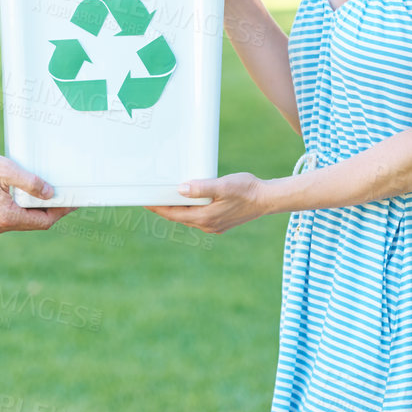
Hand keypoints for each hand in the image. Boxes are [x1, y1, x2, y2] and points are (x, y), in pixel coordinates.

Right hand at [0, 149, 71, 232]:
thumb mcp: (6, 170)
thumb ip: (30, 183)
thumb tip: (50, 194)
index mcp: (6, 216)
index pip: (43, 221)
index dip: (60, 211)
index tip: (73, 201)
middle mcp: (0, 225)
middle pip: (35, 223)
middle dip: (52, 210)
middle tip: (66, 195)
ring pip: (24, 220)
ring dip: (38, 208)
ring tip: (51, 193)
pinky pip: (13, 216)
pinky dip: (25, 207)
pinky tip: (29, 194)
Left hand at [145, 172, 270, 234]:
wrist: (267, 199)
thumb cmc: (246, 190)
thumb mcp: (222, 185)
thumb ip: (201, 187)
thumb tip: (180, 189)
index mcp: (204, 218)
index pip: (173, 214)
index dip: (157, 207)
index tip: (144, 201)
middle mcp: (207, 226)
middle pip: (178, 217)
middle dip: (164, 208)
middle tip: (150, 198)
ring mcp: (214, 226)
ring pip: (188, 218)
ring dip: (177, 209)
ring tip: (166, 198)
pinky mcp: (220, 223)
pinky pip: (198, 218)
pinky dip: (189, 210)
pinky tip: (188, 201)